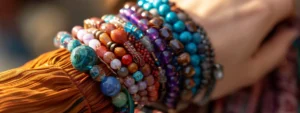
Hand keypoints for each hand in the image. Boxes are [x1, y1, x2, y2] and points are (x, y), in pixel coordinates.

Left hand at [172, 0, 297, 99]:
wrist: (158, 58)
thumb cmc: (206, 70)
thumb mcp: (248, 71)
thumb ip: (276, 50)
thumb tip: (289, 33)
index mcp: (258, 11)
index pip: (286, 2)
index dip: (284, 15)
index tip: (275, 27)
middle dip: (255, 12)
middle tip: (242, 31)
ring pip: (229, 0)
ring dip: (229, 8)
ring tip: (214, 27)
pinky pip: (205, 0)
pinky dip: (206, 7)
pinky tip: (197, 22)